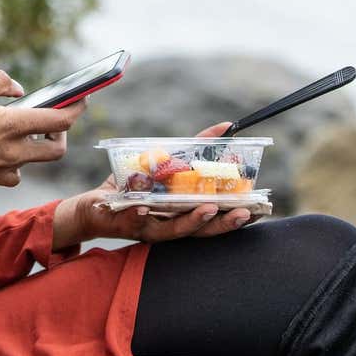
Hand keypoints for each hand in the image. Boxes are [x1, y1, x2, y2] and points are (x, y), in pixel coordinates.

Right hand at [0, 71, 86, 222]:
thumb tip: (19, 88)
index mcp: (8, 126)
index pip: (59, 121)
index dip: (76, 108)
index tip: (82, 97)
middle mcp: (12, 151)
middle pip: (57, 148)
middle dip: (63, 132)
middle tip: (53, 115)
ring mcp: (2, 168)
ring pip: (38, 161)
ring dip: (40, 145)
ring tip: (25, 127)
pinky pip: (16, 172)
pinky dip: (18, 160)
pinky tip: (2, 147)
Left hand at [52, 121, 254, 248]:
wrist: (96, 206)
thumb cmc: (137, 187)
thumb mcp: (168, 163)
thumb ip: (196, 148)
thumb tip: (227, 126)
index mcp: (182, 216)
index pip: (213, 220)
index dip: (236, 217)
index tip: (259, 209)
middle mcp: (168, 227)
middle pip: (200, 229)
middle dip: (222, 222)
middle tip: (243, 212)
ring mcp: (146, 228)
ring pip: (171, 229)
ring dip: (191, 220)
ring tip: (208, 208)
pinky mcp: (122, 223)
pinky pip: (130, 219)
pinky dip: (137, 214)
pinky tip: (143, 207)